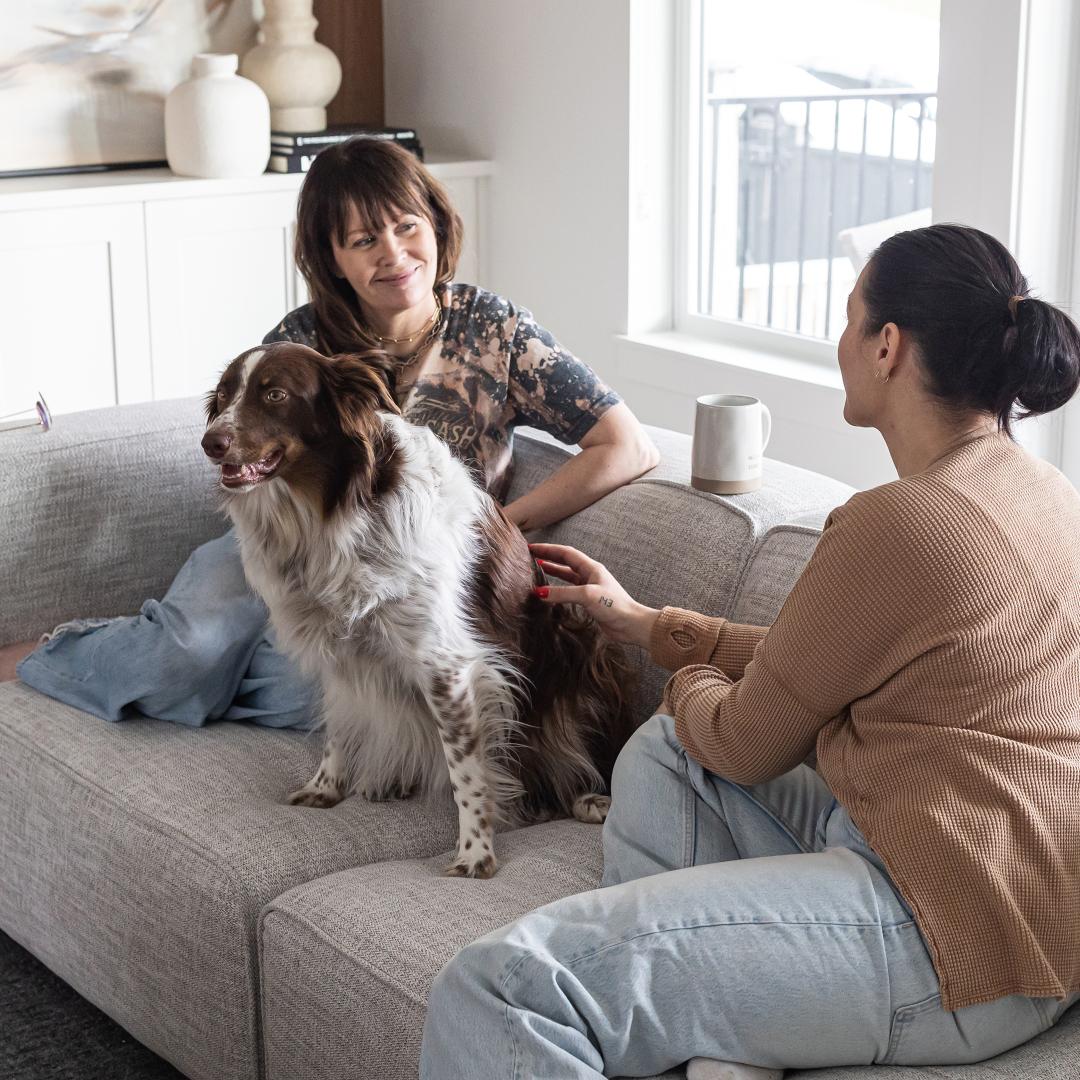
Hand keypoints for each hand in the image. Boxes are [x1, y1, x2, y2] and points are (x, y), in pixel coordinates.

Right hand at [529, 542, 659, 648]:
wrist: (630, 624)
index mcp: (591, 568)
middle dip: (548, 557)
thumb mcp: (586, 596)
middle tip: (531, 555)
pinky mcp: (589, 600)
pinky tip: (550, 590)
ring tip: (537, 568)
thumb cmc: (615, 606)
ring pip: (567, 575)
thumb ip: (562, 593)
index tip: (533, 547)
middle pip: (565, 561)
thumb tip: (539, 592)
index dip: (549, 549)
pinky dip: (558, 588)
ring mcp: (589, 587)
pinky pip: (569, 590)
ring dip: (553, 571)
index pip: (566, 553)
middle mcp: (590, 575)